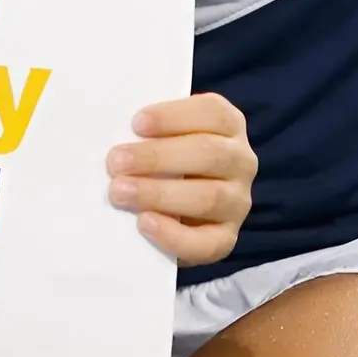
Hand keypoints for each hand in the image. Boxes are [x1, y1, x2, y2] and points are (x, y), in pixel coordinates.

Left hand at [106, 92, 255, 267]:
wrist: (175, 213)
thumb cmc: (165, 163)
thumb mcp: (164, 139)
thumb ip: (150, 133)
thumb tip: (116, 132)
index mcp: (229, 127)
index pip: (213, 113)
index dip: (175, 116)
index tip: (137, 123)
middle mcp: (241, 161)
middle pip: (209, 153)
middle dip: (158, 157)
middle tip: (116, 162)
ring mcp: (237, 202)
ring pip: (208, 197)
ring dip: (159, 194)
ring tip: (120, 192)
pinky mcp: (226, 238)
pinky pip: (206, 243)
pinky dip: (173, 234)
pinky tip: (145, 223)